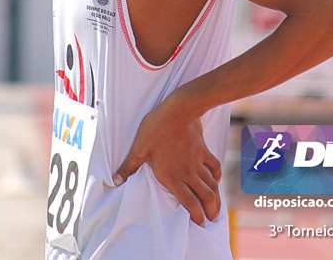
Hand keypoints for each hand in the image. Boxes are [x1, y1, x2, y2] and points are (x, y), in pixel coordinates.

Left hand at [111, 100, 220, 225]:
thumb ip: (129, 166)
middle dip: (210, 211)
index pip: (189, 203)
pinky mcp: (204, 151)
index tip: (200, 223)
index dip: (197, 215)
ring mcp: (197, 162)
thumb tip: (116, 180)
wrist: (178, 110)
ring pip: (211, 185)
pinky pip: (214, 167)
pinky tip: (217, 181)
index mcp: (171, 176)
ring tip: (216, 208)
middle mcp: (188, 173)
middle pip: (204, 197)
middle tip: (212, 219)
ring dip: (216, 198)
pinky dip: (217, 176)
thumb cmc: (156, 128)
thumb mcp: (138, 148)